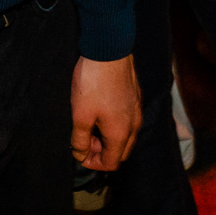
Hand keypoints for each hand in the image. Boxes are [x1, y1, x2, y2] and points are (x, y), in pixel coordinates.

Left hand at [71, 54, 141, 171]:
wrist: (109, 51)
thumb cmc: (93, 83)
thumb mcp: (80, 115)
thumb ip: (80, 140)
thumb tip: (80, 155)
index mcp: (121, 134)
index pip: (111, 163)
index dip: (93, 163)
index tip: (78, 152)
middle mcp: (134, 125)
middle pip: (121, 152)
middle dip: (102, 152)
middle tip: (83, 139)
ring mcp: (137, 111)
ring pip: (126, 136)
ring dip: (108, 138)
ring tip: (89, 124)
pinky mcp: (136, 97)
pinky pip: (128, 121)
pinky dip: (115, 124)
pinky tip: (100, 110)